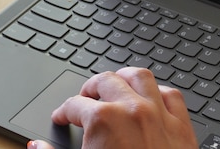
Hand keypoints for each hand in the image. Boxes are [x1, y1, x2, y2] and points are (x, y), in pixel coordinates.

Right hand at [28, 67, 197, 148]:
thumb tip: (37, 147)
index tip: (61, 117)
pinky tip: (151, 98)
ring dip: (124, 78)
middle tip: (84, 98)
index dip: (63, 111)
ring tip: (115, 85)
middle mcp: (131, 110)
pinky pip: (171, 96)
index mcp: (102, 121)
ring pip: (140, 77)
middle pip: (105, 81)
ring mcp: (159, 115)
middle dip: (90, 88)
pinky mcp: (182, 127)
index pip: (74, 105)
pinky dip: (159, 92)